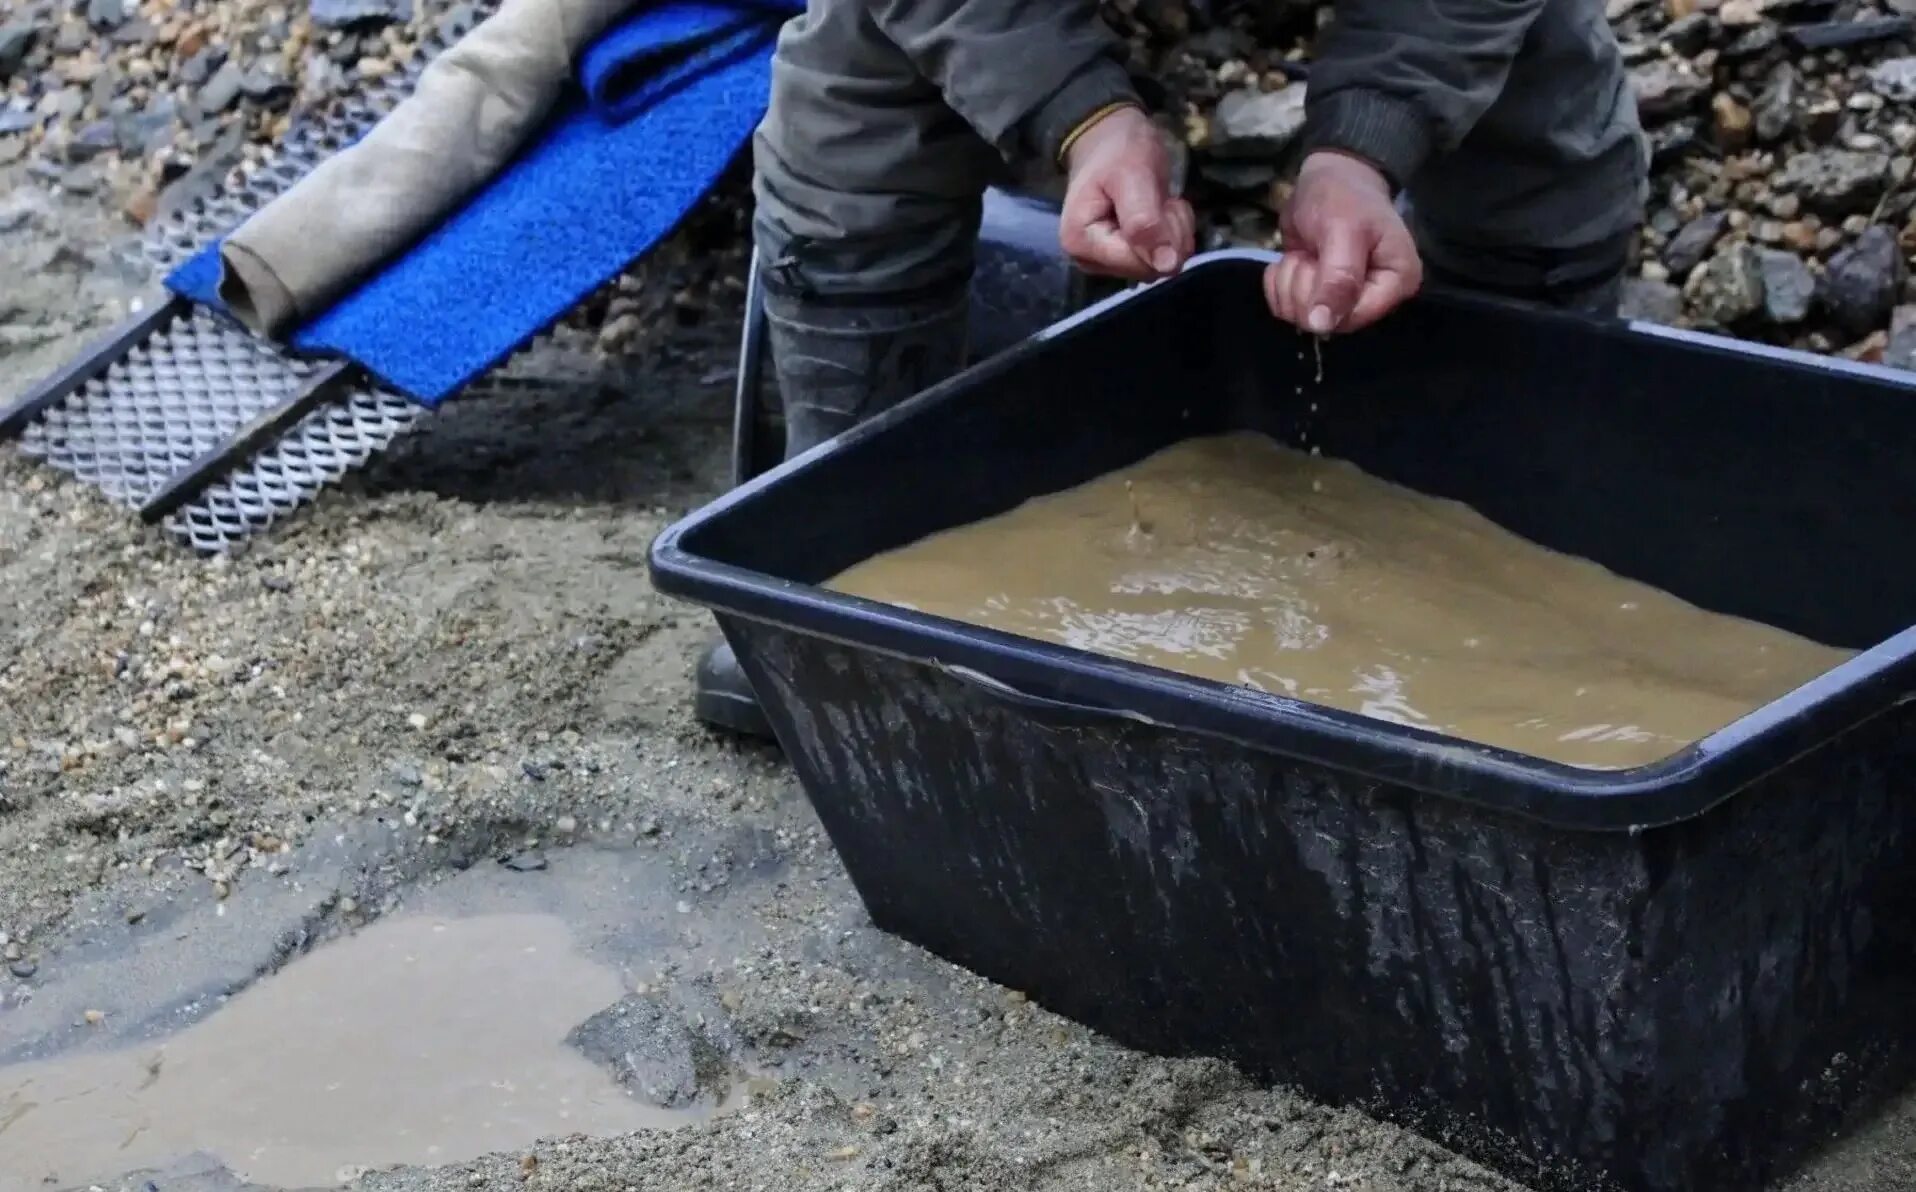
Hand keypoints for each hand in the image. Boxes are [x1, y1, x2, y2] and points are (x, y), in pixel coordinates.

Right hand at [1061, 106, 1195, 280]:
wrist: (1110, 136)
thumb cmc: (1117, 150)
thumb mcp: (1133, 175)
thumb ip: (1145, 221)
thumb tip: (1166, 265)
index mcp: (1081, 243)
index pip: (1139, 264)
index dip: (1161, 236)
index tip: (1159, 202)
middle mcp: (1088, 260)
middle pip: (1150, 268)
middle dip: (1168, 233)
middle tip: (1160, 199)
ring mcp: (1107, 262)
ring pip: (1161, 264)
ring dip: (1173, 231)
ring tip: (1158, 201)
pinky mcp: (1123, 258)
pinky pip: (1163, 258)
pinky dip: (1172, 233)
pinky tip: (1159, 210)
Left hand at [1267, 150, 1422, 334]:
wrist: (1326, 178)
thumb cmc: (1342, 196)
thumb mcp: (1343, 230)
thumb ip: (1338, 278)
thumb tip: (1323, 326)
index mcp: (1397, 282)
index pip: (1355, 318)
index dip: (1325, 300)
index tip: (1314, 266)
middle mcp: (1376, 297)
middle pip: (1326, 323)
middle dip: (1305, 286)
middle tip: (1311, 253)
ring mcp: (1345, 300)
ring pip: (1302, 318)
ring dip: (1290, 282)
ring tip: (1305, 253)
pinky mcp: (1319, 296)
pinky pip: (1287, 309)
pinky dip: (1280, 283)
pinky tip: (1293, 260)